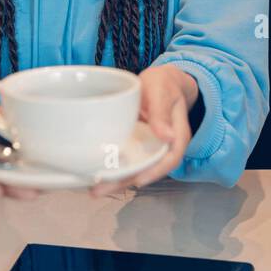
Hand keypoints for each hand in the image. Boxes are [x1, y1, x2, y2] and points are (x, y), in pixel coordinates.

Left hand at [89, 64, 198, 197]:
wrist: (160, 80)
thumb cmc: (163, 84)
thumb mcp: (161, 92)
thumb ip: (162, 113)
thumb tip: (168, 137)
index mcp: (177, 135)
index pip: (170, 159)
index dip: (155, 172)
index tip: (138, 180)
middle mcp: (163, 146)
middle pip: (148, 169)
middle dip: (126, 182)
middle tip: (100, 190)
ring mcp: (149, 147)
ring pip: (135, 168)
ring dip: (116, 180)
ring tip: (94, 189)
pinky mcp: (136, 145)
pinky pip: (127, 159)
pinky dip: (113, 167)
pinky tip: (96, 174)